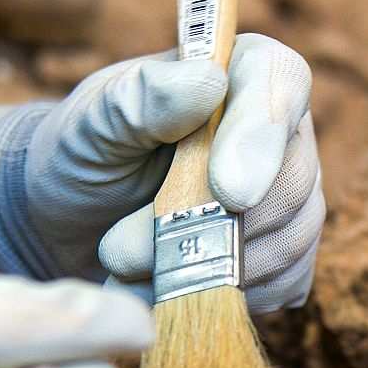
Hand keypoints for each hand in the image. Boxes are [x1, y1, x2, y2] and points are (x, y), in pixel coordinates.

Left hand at [0, 34, 323, 313]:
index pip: (281, 83)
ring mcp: (291, 194)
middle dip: (212, 225)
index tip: (229, 192)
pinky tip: (173, 289)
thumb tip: (207, 82)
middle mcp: (280, 129)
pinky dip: (227, 296)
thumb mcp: (91, 124)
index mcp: (239, 71)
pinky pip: (284, 280)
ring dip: (210, 267)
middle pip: (290, 177)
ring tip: (128, 270)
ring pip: (291, 237)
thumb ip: (141, 99)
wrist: (76, 225)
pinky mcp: (286, 253)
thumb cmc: (82, 157)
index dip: (263, 136)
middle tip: (122, 250)